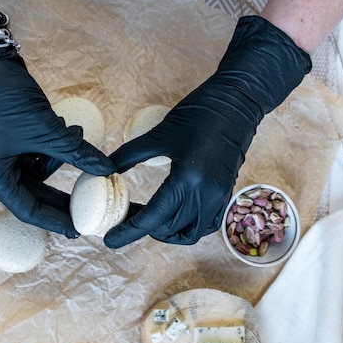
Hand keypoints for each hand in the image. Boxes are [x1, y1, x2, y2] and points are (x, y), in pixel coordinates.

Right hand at [0, 47, 115, 237]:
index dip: (54, 220)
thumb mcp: (47, 130)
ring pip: (38, 167)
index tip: (77, 229)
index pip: (26, 209)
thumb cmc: (4, 98)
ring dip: (61, 155)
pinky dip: (53, 143)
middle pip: (33, 192)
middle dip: (62, 193)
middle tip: (89, 203)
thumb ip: (77, 153)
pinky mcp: (7, 138)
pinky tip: (68, 128)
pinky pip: (35, 150)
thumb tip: (107, 169)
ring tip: (76, 134)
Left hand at [104, 16, 311, 247]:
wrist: (237, 102)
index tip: (110, 239)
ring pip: (190, 233)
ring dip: (166, 232)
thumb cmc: (198, 113)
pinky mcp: (227, 194)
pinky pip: (206, 224)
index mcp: (187, 179)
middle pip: (169, 228)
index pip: (153, 217)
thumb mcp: (159, 134)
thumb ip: (129, 154)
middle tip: (125, 214)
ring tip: (148, 216)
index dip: (128, 231)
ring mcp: (219, 196)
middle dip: (143, 228)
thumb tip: (105, 169)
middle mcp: (205, 194)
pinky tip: (172, 214)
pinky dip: (187, 227)